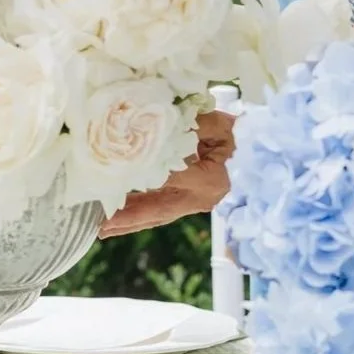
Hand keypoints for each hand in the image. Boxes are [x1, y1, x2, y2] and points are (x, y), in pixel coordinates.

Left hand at [97, 110, 236, 237]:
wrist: (256, 149)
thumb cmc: (236, 132)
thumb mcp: (215, 125)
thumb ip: (191, 128)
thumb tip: (160, 129)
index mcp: (210, 181)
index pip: (168, 180)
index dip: (139, 180)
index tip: (110, 181)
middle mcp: (200, 198)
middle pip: (157, 212)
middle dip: (126, 220)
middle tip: (97, 227)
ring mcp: (193, 202)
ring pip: (155, 215)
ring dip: (128, 221)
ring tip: (100, 228)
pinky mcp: (188, 202)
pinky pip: (159, 210)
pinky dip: (138, 214)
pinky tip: (117, 217)